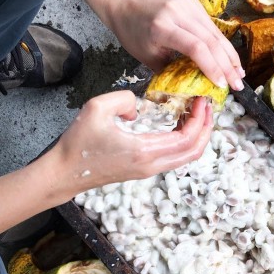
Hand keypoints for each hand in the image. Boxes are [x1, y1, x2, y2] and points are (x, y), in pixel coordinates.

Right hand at [0, 91, 211, 241]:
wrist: (66, 173)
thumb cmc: (78, 143)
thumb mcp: (96, 108)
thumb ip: (124, 99)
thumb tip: (140, 107)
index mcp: (144, 151)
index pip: (186, 138)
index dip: (199, 119)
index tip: (202, 100)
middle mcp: (152, 165)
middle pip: (193, 152)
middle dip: (206, 129)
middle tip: (207, 107)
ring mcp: (149, 170)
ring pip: (185, 157)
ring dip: (196, 136)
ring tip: (196, 113)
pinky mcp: (144, 170)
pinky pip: (174, 157)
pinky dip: (184, 142)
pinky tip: (179, 124)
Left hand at [77, 0, 244, 89]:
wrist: (123, 0)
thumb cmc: (131, 31)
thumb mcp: (147, 57)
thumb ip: (171, 72)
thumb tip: (193, 89)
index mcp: (163, 27)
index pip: (196, 48)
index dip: (212, 68)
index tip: (221, 86)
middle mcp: (177, 11)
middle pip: (211, 41)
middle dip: (227, 66)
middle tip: (238, 85)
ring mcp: (187, 3)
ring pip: (215, 33)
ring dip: (229, 56)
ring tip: (239, 74)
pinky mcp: (192, 1)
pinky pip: (211, 26)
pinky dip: (222, 44)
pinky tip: (229, 58)